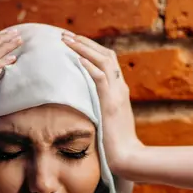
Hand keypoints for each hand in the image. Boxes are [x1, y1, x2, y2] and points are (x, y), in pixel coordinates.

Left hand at [61, 31, 143, 174]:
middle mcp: (120, 88)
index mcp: (119, 91)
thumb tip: (81, 104)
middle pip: (107, 55)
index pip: (108, 62)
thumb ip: (98, 108)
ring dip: (84, 48)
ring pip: (104, 61)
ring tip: (67, 40)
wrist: (127, 156)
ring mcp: (118, 94)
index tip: (74, 42)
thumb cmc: (115, 144)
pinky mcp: (111, 103)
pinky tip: (77, 58)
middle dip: (85, 43)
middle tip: (66, 35)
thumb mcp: (106, 120)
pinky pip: (101, 78)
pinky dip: (89, 66)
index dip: (91, 50)